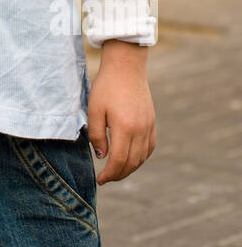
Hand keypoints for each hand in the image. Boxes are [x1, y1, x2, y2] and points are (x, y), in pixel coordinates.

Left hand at [87, 43, 155, 183]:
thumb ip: (96, 135)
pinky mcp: (152, 122)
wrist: (126, 67)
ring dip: (130, 168)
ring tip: (116, 171)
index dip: (109, 174)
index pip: (118, 161)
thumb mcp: (94, 109)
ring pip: (142, 157)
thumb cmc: (106, 86)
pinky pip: (149, 147)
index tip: (100, 180)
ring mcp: (148, 126)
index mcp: (124, 128)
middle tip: (106, 178)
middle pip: (132, 163)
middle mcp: (140, 130)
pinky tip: (130, 158)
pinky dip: (140, 157)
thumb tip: (102, 156)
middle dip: (118, 174)